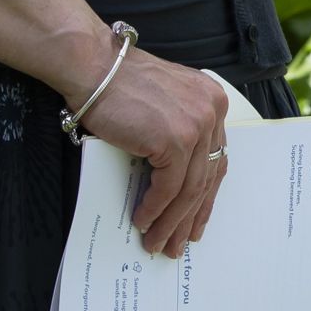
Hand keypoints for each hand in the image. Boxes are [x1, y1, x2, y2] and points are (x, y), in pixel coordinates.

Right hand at [77, 41, 231, 255]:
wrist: (94, 67)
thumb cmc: (117, 84)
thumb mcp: (163, 104)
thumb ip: (178, 132)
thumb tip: (175, 184)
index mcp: (212, 101)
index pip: (216, 159)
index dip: (206, 195)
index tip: (197, 220)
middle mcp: (212, 111)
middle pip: (207, 177)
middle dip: (192, 216)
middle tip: (179, 243)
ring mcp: (197, 125)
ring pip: (190, 189)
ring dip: (172, 222)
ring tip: (159, 243)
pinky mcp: (176, 140)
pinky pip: (169, 188)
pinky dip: (155, 210)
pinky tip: (143, 222)